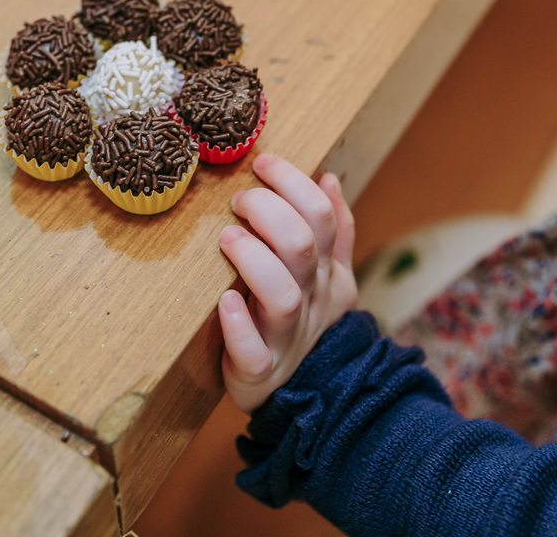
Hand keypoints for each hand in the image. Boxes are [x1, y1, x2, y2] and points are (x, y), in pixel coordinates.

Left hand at [218, 154, 356, 412]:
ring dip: (253, 261)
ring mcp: (285, 335)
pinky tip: (223, 303)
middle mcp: (309, 299)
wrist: (311, 393)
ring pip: (281, 296)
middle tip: (240, 201)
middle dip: (269, 213)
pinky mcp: (258, 370)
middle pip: (302, 248)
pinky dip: (237, 327)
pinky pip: (252, 351)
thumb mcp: (329, 275)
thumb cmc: (306, 320)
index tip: (262, 164)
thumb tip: (328, 178)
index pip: (320, 217)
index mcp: (325, 272)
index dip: (292, 184)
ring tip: (229, 239)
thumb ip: (333, 228)